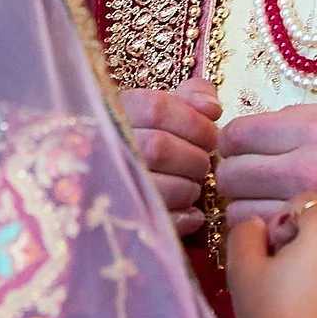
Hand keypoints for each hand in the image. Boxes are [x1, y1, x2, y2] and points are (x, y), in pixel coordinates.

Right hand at [118, 78, 222, 235]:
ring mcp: (111, 185)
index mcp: (116, 113)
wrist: (105, 182)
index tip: (209, 134)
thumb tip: (211, 108)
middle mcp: (107, 148)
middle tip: (202, 162)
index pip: (156, 109)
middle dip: (195, 157)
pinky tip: (189, 210)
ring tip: (191, 185)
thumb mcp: (161, 107)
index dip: (194, 122)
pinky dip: (185, 217)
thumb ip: (190, 97)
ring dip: (189, 187)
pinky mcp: (123, 221)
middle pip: (159, 147)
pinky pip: (161, 221)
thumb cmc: (145, 137)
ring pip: (160, 185)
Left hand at [216, 101, 316, 288]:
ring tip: (263, 208)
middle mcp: (304, 166)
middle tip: (248, 181)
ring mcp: (308, 209)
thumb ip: (309, 117)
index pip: (239, 133)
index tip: (242, 150)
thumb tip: (270, 127)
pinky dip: (264, 237)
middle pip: (229, 174)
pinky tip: (281, 231)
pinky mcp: (316, 244)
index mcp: (314, 128)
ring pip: (237, 213)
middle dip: (232, 176)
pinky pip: (265, 241)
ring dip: (243, 210)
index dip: (234, 143)